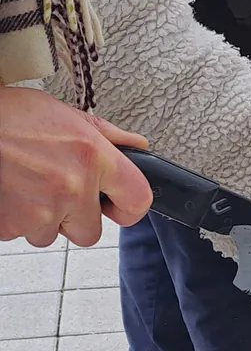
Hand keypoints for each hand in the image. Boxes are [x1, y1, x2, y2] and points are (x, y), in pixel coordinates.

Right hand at [0, 88, 152, 246]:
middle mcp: (70, 188)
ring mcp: (38, 211)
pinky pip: (20, 234)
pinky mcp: (8, 225)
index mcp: (93, 159)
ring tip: (27, 185)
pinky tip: (10, 191)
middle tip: (59, 191)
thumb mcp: (68, 115)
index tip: (119, 206)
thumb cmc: (12, 116)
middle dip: (76, 217)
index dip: (129, 208)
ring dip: (42, 218)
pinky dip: (16, 218)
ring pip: (50, 235)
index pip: (137, 200)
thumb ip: (107, 136)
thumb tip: (136, 146)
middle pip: (90, 232)